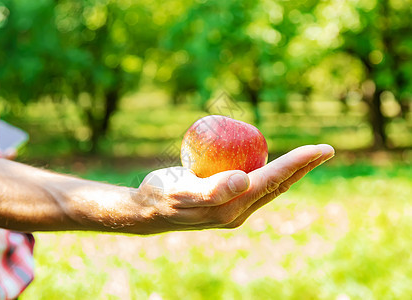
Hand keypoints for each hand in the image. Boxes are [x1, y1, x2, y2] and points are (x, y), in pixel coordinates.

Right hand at [134, 144, 333, 232]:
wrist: (148, 211)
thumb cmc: (161, 195)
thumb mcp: (181, 191)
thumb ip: (212, 189)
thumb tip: (245, 179)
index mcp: (232, 208)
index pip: (272, 181)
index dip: (298, 163)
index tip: (321, 148)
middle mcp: (238, 212)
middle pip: (279, 186)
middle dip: (304, 168)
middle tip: (325, 150)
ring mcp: (234, 210)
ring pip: (271, 189)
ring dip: (293, 172)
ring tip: (309, 157)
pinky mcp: (228, 205)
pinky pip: (257, 188)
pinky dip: (273, 174)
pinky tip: (275, 164)